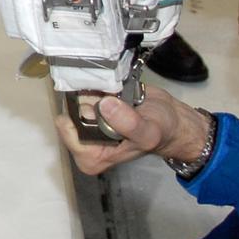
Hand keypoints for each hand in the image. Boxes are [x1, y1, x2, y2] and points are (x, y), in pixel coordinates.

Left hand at [53, 85, 210, 175]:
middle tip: (115, 103)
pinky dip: (99, 81)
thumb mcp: (148, 133)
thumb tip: (105, 105)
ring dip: (96, 89)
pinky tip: (115, 87)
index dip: (86, 118)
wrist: (171, 118)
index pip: (68, 132)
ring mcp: (88, 119)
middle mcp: (85, 139)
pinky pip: (86, 85)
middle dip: (91, 102)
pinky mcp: (94, 102)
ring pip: (76, 95)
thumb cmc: (160, 131)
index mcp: (91, 157)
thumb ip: (128, 124)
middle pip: (70, 111)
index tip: (106, 113)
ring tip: (117, 95)